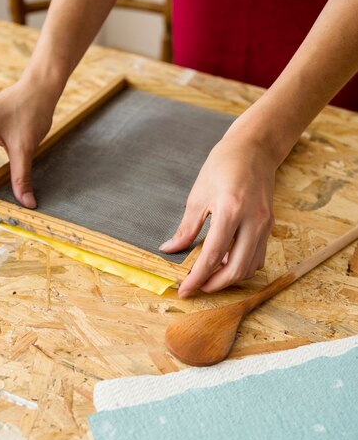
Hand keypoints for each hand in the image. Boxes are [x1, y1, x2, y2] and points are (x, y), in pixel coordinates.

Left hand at [160, 134, 275, 296]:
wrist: (254, 149)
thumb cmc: (223, 165)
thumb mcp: (198, 195)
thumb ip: (186, 228)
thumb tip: (170, 250)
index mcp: (230, 210)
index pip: (213, 255)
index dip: (197, 277)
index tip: (184, 290)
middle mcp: (252, 220)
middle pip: (236, 268)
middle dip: (215, 285)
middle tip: (197, 287)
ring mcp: (265, 224)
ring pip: (250, 266)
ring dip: (230, 278)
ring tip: (210, 275)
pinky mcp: (270, 226)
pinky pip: (258, 257)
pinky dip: (242, 266)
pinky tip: (226, 261)